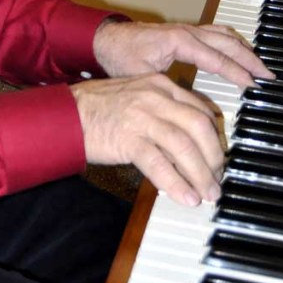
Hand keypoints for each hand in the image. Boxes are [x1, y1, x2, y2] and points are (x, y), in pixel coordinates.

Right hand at [71, 73, 224, 206]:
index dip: (215, 136)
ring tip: (208, 194)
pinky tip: (186, 198)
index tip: (218, 156)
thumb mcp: (135, 96)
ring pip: (184, 146)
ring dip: (202, 174)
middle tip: (217, 177)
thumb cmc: (95, 108)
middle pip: (199, 126)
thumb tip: (187, 138)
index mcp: (159, 84)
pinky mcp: (128, 139)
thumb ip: (162, 109)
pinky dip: (177, 183)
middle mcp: (154, 97)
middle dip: (214, 156)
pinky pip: (160, 164)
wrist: (64, 114)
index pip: (200, 109)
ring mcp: (141, 117)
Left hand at [93, 20, 272, 88]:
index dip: (236, 72)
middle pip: (227, 43)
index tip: (253, 85)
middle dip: (249, 59)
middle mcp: (186, 32)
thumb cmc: (119, 56)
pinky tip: (240, 54)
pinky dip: (232, 43)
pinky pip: (216, 34)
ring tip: (260, 66)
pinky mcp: (185, 33)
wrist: (105, 39)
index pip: (216, 58)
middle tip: (268, 76)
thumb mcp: (139, 76)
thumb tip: (186, 107)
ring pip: (224, 35)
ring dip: (244, 49)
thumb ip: (163, 88)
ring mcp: (187, 30)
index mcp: (178, 41)